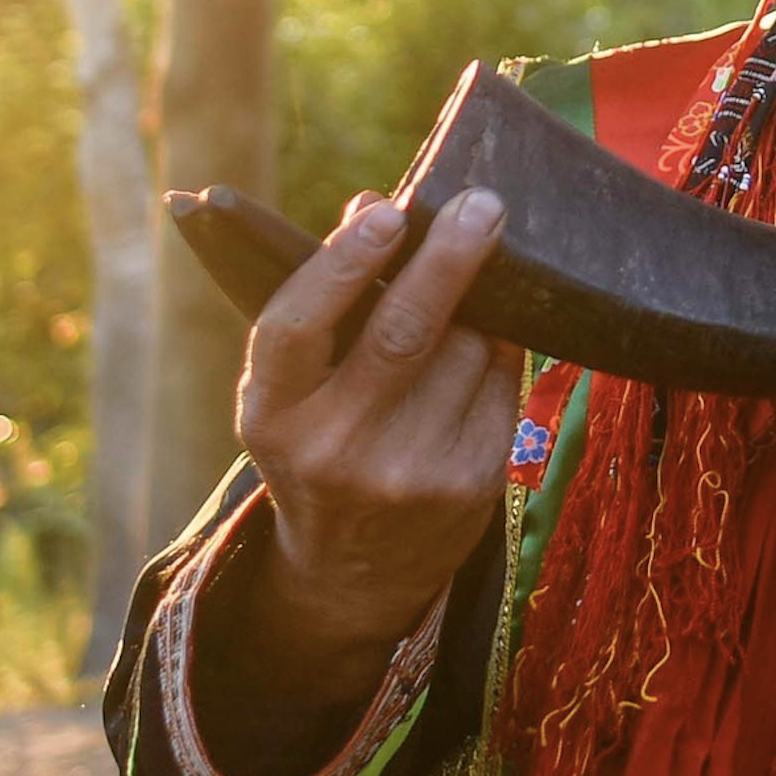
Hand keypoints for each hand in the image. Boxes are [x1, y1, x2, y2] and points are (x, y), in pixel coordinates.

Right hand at [234, 185, 523, 703]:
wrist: (355, 571)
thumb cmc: (318, 444)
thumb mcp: (292, 390)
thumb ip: (325, 302)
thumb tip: (375, 204)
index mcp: (272, 416)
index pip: (297, 326)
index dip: (342, 263)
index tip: (387, 211)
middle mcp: (335, 449)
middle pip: (403, 334)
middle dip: (450, 259)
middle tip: (485, 204)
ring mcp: (408, 472)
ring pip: (468, 350)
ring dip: (479, 307)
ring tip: (470, 289)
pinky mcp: (471, 484)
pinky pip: (503, 384)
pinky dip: (502, 347)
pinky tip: (490, 337)